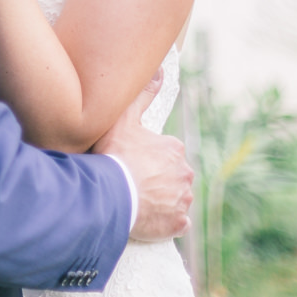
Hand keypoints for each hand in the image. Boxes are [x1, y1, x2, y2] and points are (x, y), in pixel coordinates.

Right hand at [93, 70, 193, 241]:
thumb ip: (143, 94)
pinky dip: (167, 222)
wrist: (111, 194)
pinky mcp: (177, 225)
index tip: (131, 160)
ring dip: (162, 200)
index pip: (166, 152)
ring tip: (137, 201)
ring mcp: (182, 201)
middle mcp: (185, 174)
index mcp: (174, 149)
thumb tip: (160, 71)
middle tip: (133, 181)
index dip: (148, 156)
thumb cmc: (116, 155)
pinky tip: (150, 219)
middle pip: (173, 176)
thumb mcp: (125, 119)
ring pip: (176, 199)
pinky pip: (177, 224)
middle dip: (159, 179)